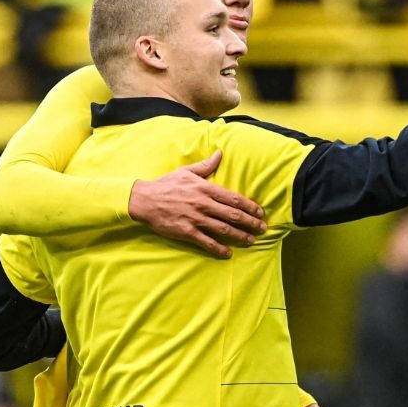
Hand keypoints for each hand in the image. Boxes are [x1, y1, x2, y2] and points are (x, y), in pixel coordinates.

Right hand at [127, 151, 265, 257]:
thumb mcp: (186, 171)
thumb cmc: (166, 184)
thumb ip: (206, 165)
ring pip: (224, 229)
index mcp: (204, 188)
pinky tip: (228, 253)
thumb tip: (220, 153)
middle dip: (251, 222)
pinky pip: (207, 242)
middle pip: (233, 215)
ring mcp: (195, 218)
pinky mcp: (187, 231)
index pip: (233, 198)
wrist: (144, 199)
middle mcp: (203, 204)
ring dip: (241, 236)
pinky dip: (220, 249)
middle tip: (262, 228)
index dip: (249, 206)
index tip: (260, 212)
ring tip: (251, 240)